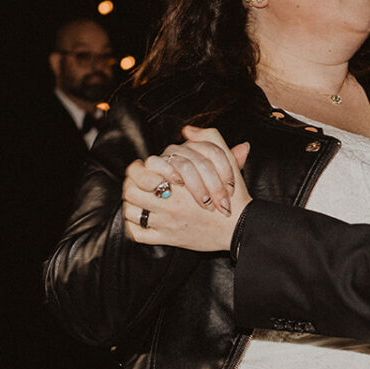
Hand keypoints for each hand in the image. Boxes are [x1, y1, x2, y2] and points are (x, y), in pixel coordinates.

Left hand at [123, 126, 251, 251]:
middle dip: (130, 184)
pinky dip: (132, 226)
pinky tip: (139, 218)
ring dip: (130, 203)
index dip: (139, 167)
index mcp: (179, 182)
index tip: (142, 168)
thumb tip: (188, 130)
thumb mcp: (225, 159)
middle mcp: (170, 202)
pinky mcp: (167, 238)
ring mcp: (166, 222)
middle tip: (135, 183)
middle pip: (132, 190)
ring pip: (131, 210)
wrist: (239, 227)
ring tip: (136, 198)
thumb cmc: (233, 195)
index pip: (145, 169)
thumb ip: (209, 138)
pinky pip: (137, 233)